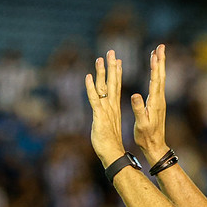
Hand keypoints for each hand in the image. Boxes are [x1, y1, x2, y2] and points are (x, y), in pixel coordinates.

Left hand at [85, 50, 125, 167]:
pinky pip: (94, 99)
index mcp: (114, 108)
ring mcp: (106, 110)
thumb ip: (107, 118)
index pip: (116, 87)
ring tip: (100, 58)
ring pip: (103, 87)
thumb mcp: (108, 126)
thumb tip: (105, 117)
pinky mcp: (99, 116)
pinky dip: (90, 88)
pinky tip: (88, 77)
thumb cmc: (110, 143)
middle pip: (112, 83)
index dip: (116, 73)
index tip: (118, 61)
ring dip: (101, 72)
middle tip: (111, 52)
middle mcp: (111, 106)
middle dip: (111, 67)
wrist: (112, 154)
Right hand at [132, 44, 168, 166]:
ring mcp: (159, 101)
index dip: (155, 66)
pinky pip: (157, 84)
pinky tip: (154, 71)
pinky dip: (156, 74)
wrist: (155, 146)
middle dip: (160, 60)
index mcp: (155, 102)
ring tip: (157, 53)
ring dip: (159, 65)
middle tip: (160, 46)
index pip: (156, 80)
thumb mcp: (141, 123)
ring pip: (160, 79)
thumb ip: (138, 109)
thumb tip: (136, 95)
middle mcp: (159, 99)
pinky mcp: (158, 104)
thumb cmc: (146, 136)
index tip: (155, 53)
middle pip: (161, 75)